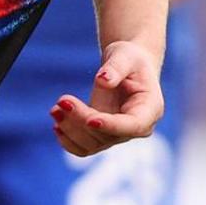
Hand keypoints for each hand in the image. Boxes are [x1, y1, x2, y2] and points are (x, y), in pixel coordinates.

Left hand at [52, 39, 163, 157]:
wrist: (127, 66)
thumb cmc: (130, 59)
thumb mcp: (126, 55)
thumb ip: (116, 67)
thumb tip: (103, 80)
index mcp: (150, 109)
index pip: (133, 125)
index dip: (112, 125)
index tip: (91, 119)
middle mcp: (136, 128)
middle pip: (107, 134)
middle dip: (82, 119)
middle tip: (62, 100)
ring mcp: (119, 135)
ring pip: (92, 144)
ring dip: (71, 129)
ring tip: (55, 109)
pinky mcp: (102, 137)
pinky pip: (84, 148)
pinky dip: (68, 140)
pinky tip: (57, 124)